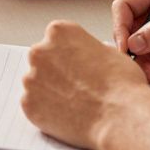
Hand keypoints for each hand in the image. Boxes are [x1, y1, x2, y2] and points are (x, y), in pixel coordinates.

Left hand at [21, 20, 149, 149]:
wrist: (120, 116)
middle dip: (54, 72)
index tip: (74, 64)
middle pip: (42, 60)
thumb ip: (87, 50)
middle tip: (75, 86)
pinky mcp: (27, 104)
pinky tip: (67, 115)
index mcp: (59, 32)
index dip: (67, 54)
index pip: (55, 39)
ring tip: (74, 103)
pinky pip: (34, 106)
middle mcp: (40, 51)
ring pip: (36, 84)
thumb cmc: (121, 85)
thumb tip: (85, 57)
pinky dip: (46, 111)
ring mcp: (31, 78)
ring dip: (49, 92)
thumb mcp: (109, 52)